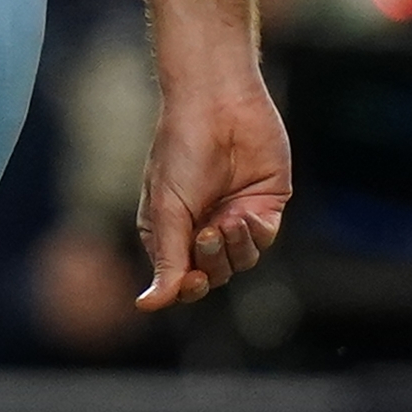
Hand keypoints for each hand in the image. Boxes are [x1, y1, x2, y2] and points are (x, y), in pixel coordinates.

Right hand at [134, 76, 291, 310]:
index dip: (187, 286)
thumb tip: (147, 305)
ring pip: (241, 262)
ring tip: (227, 219)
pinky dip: (255, 233)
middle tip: (207, 231)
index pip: (179, 278)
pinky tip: (245, 212)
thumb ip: (167, 259)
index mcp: (168, 229)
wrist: (217, 106)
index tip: (191, 279)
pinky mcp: (264, 206)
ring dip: (235, 248)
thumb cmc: (181, 151)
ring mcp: (233, 217)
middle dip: (212, 261)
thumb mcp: (167, 209)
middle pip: (212, 274)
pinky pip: (263, 240)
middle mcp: (200, 226)